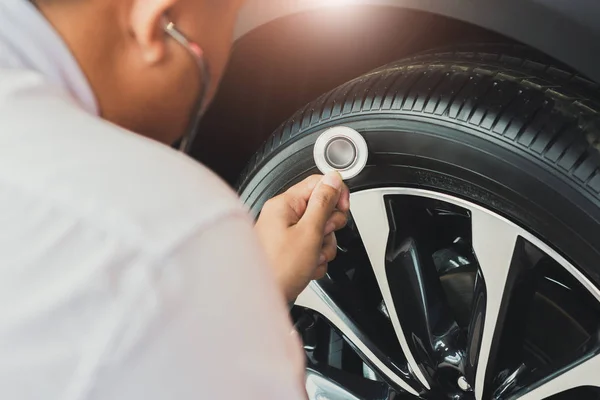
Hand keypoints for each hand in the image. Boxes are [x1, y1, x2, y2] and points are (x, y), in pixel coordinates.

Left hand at [255, 172, 349, 301]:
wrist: (265, 299)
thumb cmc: (279, 269)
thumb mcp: (309, 232)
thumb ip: (324, 203)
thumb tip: (333, 179)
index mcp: (285, 204)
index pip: (318, 183)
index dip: (336, 194)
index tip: (343, 208)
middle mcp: (283, 216)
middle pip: (322, 208)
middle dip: (329, 227)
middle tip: (320, 237)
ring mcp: (286, 233)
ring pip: (320, 231)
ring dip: (323, 247)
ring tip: (312, 258)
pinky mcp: (289, 250)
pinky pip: (313, 247)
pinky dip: (316, 259)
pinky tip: (308, 267)